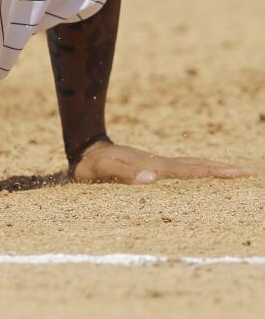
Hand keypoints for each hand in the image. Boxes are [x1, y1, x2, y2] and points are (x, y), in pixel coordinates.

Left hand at [72, 141, 253, 183]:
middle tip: (249, 172)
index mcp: (154, 166)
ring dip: (212, 169)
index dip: (213, 172)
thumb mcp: (103, 170)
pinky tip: (202, 177)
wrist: (84, 152)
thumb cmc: (91, 165)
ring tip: (234, 173)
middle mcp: (159, 165)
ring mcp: (157, 165)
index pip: (190, 170)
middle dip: (222, 169)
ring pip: (190, 166)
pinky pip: (181, 171)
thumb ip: (124, 173)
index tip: (237, 172)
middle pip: (196, 165)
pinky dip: (197, 172)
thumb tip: (153, 179)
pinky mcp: (152, 168)